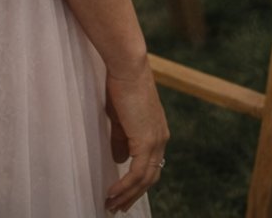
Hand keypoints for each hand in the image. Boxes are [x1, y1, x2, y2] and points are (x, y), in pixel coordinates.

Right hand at [102, 62, 168, 211]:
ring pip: (144, 179)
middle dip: (133, 196)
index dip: (138, 184)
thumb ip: (122, 139)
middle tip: (117, 208)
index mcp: (157, 132)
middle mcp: (161, 139)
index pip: (152, 166)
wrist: (128, 68)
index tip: (123, 195)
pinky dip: (124, 186)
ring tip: (110, 205)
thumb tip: (120, 160)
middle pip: (151, 178)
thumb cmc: (121, 87)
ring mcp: (156, 141)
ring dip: (127, 195)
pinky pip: (136, 173)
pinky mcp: (146, 141)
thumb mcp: (120, 119)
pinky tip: (111, 193)